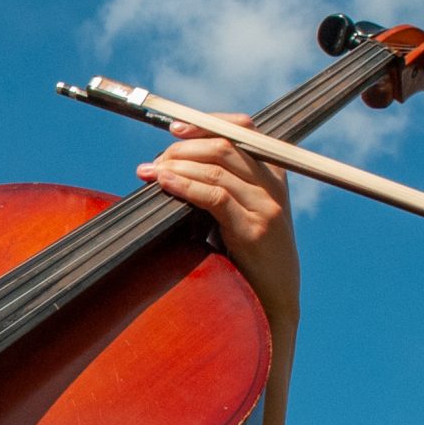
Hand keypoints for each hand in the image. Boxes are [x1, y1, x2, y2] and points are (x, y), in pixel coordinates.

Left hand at [138, 118, 300, 337]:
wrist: (273, 301)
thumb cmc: (250, 257)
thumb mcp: (242, 213)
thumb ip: (221, 185)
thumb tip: (172, 163)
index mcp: (273, 174)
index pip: (243, 129)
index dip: (206, 123)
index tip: (173, 128)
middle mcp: (274, 185)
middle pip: (223, 145)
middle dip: (181, 149)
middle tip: (153, 162)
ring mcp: (267, 206)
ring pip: (216, 167)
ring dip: (176, 166)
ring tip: (149, 173)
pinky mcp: (254, 230)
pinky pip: (216, 196)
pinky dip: (186, 185)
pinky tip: (165, 184)